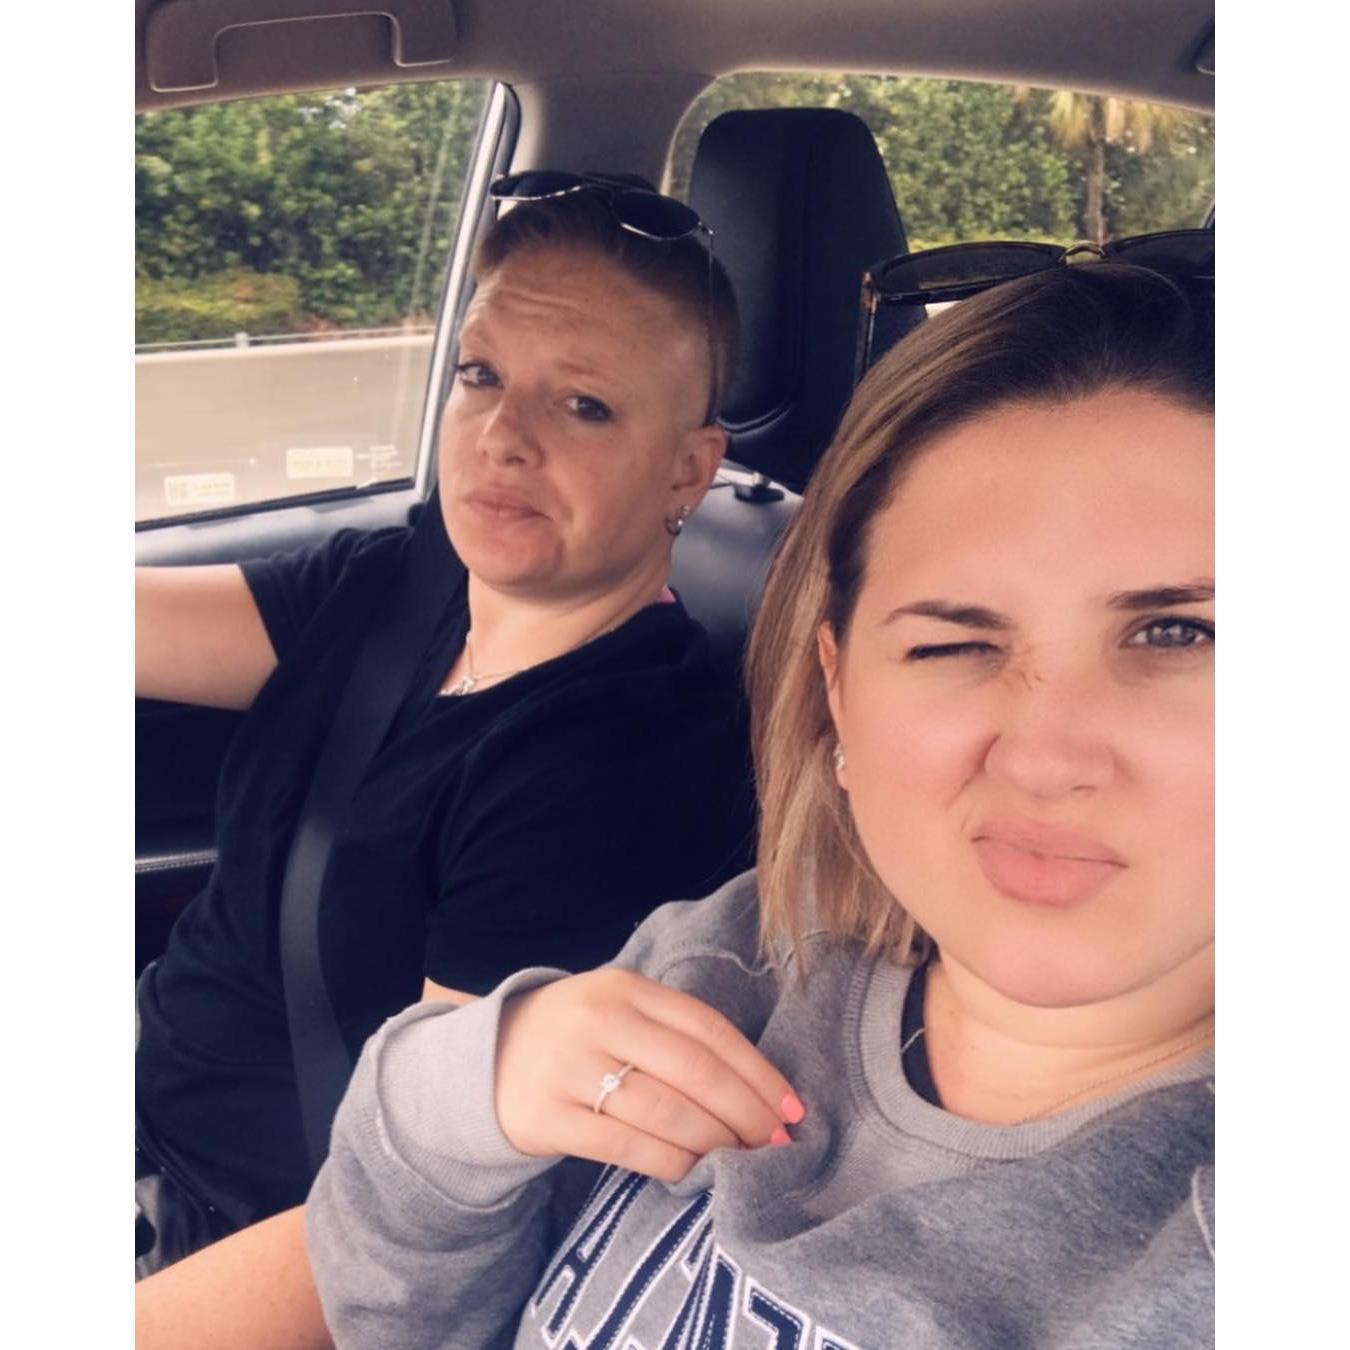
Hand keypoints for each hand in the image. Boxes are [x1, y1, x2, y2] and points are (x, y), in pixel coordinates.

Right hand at [494, 968, 804, 1183]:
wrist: (486, 1060)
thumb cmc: (579, 1039)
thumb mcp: (621, 1013)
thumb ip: (677, 1037)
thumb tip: (761, 1092)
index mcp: (625, 988)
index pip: (708, 1029)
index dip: (758, 1072)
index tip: (792, 1109)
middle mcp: (598, 1020)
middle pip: (693, 1070)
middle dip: (745, 1113)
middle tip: (775, 1144)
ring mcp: (569, 1068)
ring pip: (664, 1111)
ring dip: (714, 1142)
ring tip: (738, 1159)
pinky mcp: (548, 1117)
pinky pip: (626, 1146)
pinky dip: (670, 1162)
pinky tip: (690, 1169)